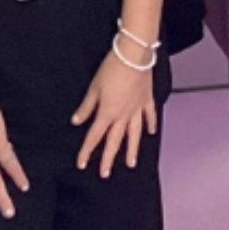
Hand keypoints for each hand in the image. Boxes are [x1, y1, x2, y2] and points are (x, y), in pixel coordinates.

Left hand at [71, 46, 158, 176]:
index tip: (81, 164)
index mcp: (107, 113)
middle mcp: (123, 115)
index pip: (94, 136)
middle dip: (108, 158)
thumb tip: (76, 121)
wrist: (133, 55)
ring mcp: (137, 109)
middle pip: (114, 141)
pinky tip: (151, 133)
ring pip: (134, 134)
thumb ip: (86, 107)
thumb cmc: (112, 69)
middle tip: (105, 174)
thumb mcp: (93, 88)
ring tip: (130, 164)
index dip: (86, 151)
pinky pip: (149, 116)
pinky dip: (151, 125)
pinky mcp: (147, 99)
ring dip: (131, 150)